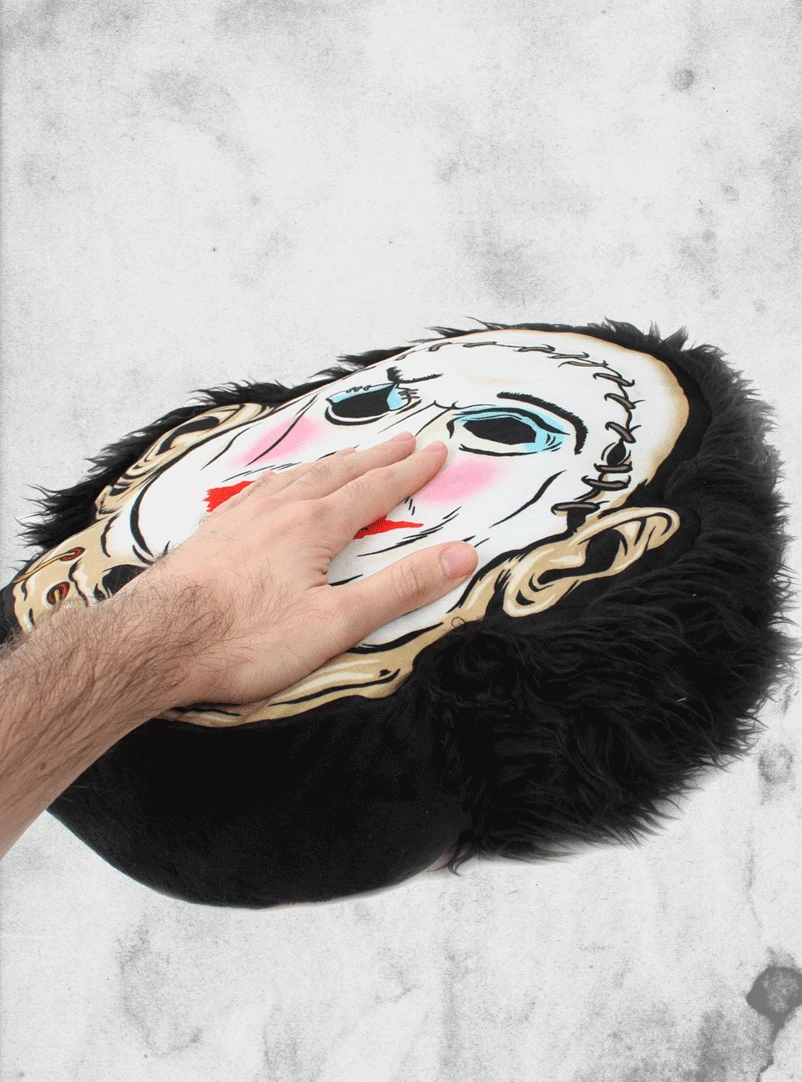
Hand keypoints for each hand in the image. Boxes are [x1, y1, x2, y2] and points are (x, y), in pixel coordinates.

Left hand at [116, 431, 477, 708]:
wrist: (155, 642)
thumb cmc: (245, 640)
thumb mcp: (337, 623)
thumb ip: (400, 588)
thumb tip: (461, 556)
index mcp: (314, 526)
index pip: (375, 490)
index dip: (409, 472)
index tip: (435, 451)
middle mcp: (279, 509)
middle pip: (339, 474)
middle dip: (377, 457)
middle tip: (404, 439)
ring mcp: (242, 517)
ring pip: (298, 477)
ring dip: (333, 463)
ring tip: (352, 454)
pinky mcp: (214, 532)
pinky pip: (260, 489)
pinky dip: (286, 478)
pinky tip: (279, 483)